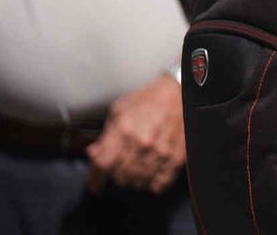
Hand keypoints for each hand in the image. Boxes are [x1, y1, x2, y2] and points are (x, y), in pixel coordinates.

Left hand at [86, 74, 183, 193]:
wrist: (182, 92)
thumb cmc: (149, 99)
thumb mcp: (120, 110)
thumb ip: (105, 134)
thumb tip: (94, 154)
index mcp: (124, 129)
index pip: (102, 165)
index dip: (95, 180)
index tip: (96, 185)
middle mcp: (141, 143)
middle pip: (119, 177)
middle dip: (116, 176)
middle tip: (119, 171)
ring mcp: (160, 152)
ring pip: (138, 183)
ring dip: (133, 180)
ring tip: (135, 172)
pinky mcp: (176, 157)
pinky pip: (160, 183)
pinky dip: (152, 184)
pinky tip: (150, 176)